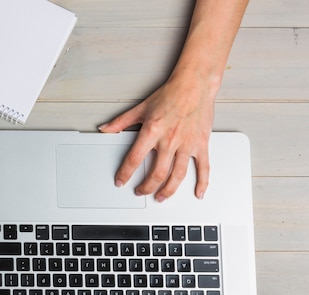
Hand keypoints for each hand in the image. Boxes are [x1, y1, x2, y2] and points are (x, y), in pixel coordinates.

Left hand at [99, 77, 212, 201]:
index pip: (134, 159)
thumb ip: (121, 122)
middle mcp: (170, 140)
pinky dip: (202, 182)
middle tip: (141, 191)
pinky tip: (198, 192)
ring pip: (177, 176)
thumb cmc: (171, 94)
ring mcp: (187, 144)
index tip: (121, 182)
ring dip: (168, 190)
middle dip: (146, 187)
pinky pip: (203, 167)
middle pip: (156, 174)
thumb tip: (105, 129)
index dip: (125, 174)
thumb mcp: (141, 108)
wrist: (195, 84)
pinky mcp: (201, 144)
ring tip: (161, 197)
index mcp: (153, 131)